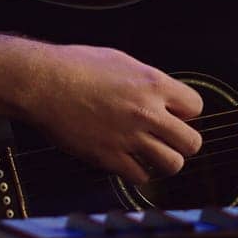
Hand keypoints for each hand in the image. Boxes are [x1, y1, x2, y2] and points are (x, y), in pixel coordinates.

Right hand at [0, 34, 204, 184]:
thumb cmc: (74, 66)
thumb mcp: (121, 60)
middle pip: (192, 142)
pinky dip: (138, 173)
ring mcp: (129, 137)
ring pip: (172, 164)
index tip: (175, 115)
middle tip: (170, 140)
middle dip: (183, 143)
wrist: (42, 83)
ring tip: (155, 156)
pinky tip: (130, 163)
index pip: (195, 107)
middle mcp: (147, 112)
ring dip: (166, 162)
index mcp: (153, 84)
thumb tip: (159, 92)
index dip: (186, 113)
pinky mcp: (108, 156)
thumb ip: (146, 80)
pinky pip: (140, 176)